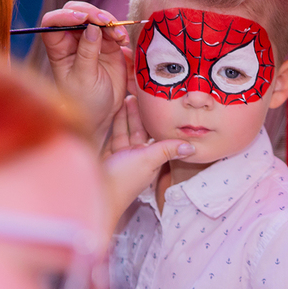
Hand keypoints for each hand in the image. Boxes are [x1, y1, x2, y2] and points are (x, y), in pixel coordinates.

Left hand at [40, 2, 129, 141]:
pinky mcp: (107, 44)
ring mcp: (89, 40)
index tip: (82, 19)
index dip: (65, 15)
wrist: (102, 114)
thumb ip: (87, 52)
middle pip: (76, 12)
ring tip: (119, 36)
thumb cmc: (85, 101)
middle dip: (91, 13)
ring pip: (96, 17)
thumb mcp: (84, 78)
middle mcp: (71, 40)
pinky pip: (112, 28)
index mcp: (58, 48)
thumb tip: (92, 28)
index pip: (53, 22)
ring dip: (108, 21)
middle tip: (105, 21)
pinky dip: (119, 30)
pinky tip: (124, 40)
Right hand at [101, 95, 193, 230]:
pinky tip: (112, 111)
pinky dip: (113, 124)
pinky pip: (112, 136)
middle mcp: (137, 157)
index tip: (155, 103)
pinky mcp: (108, 156)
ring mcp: (122, 157)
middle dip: (138, 114)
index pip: (155, 135)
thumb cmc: (123, 180)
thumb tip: (193, 147)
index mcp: (151, 159)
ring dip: (125, 116)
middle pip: (139, 131)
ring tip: (126, 97)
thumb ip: (167, 150)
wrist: (94, 194)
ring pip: (125, 131)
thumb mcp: (148, 161)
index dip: (155, 120)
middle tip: (137, 94)